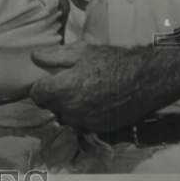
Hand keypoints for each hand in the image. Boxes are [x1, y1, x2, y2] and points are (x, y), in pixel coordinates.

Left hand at [30, 43, 179, 130]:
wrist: (145, 79)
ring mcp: (86, 122)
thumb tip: (34, 57)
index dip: (40, 86)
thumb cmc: (112, 61)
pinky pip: (81, 124)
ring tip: (80, 91)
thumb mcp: (81, 51)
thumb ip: (54, 56)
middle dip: (53, 96)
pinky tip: (93, 101)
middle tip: (65, 83)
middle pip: (50, 107)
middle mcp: (73, 110)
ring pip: (65, 117)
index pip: (37, 95)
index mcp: (65, 89)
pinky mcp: (100, 129)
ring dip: (67, 107)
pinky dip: (82, 115)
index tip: (47, 79)